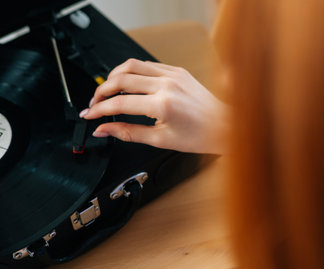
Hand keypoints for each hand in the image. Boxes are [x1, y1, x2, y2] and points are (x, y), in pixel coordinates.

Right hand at [79, 59, 228, 153]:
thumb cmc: (199, 136)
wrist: (224, 126)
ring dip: (114, 76)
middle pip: (121, 78)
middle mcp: (167, 84)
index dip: (99, 110)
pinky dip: (133, 71)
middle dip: (101, 91)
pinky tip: (129, 83)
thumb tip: (104, 130)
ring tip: (107, 90)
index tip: (90, 115)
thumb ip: (128, 133)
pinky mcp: (177, 70)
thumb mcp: (160, 140)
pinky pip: (148, 64)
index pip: (119, 103)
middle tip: (94, 103)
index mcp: (163, 104)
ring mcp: (173, 74)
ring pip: (131, 65)